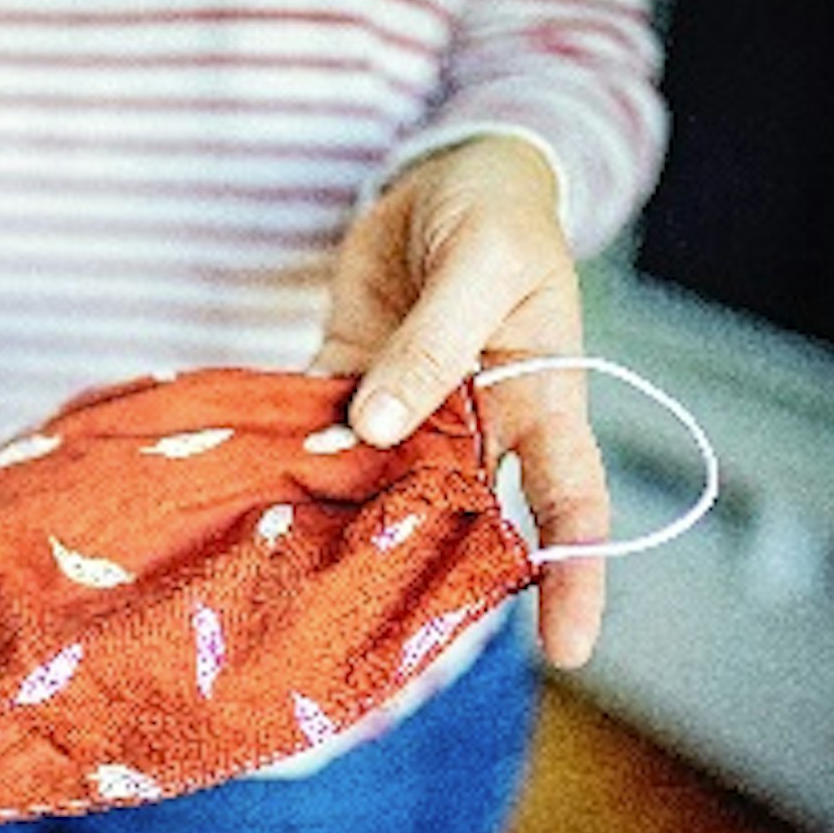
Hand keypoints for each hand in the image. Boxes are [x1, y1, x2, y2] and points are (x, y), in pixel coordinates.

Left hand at [314, 136, 608, 667]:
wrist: (437, 176)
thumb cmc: (493, 216)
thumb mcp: (480, 266)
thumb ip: (433, 347)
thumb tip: (375, 427)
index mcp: (540, 400)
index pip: (573, 502)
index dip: (575, 578)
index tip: (569, 652)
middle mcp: (476, 425)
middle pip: (464, 522)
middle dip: (434, 586)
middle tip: (385, 655)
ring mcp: (408, 414)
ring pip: (383, 490)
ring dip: (348, 533)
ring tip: (302, 600)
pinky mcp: (346, 386)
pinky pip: (323, 436)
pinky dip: (295, 466)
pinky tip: (258, 506)